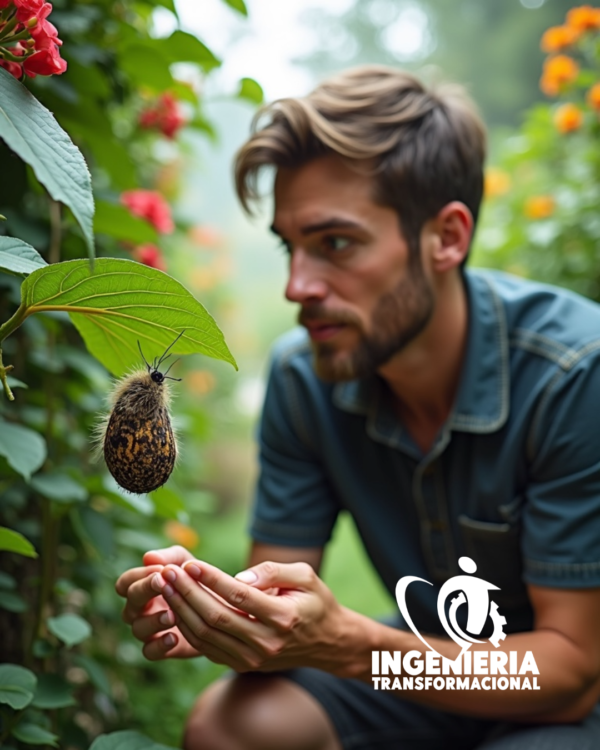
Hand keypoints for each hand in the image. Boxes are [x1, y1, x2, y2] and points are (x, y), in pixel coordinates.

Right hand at [115, 545, 198, 660]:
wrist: (220, 607)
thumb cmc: (197, 580)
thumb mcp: (187, 563)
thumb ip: (171, 557)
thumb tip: (149, 556)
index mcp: (143, 587)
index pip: (126, 582)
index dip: (138, 576)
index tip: (159, 570)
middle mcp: (141, 610)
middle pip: (130, 602)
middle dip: (145, 591)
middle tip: (163, 584)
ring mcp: (150, 630)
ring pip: (137, 628)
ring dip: (153, 620)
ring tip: (172, 615)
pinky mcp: (162, 648)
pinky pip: (149, 652)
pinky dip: (159, 645)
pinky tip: (174, 638)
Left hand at [156, 559, 358, 674]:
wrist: (326, 643)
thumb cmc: (314, 602)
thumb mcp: (305, 576)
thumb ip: (273, 571)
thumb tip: (239, 577)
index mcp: (283, 617)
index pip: (238, 596)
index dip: (211, 579)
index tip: (189, 563)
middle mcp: (266, 643)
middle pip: (216, 617)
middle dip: (187, 592)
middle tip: (167, 572)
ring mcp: (252, 659)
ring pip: (206, 635)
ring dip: (181, 609)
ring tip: (165, 586)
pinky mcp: (241, 665)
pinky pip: (207, 648)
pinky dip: (187, 628)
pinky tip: (176, 607)